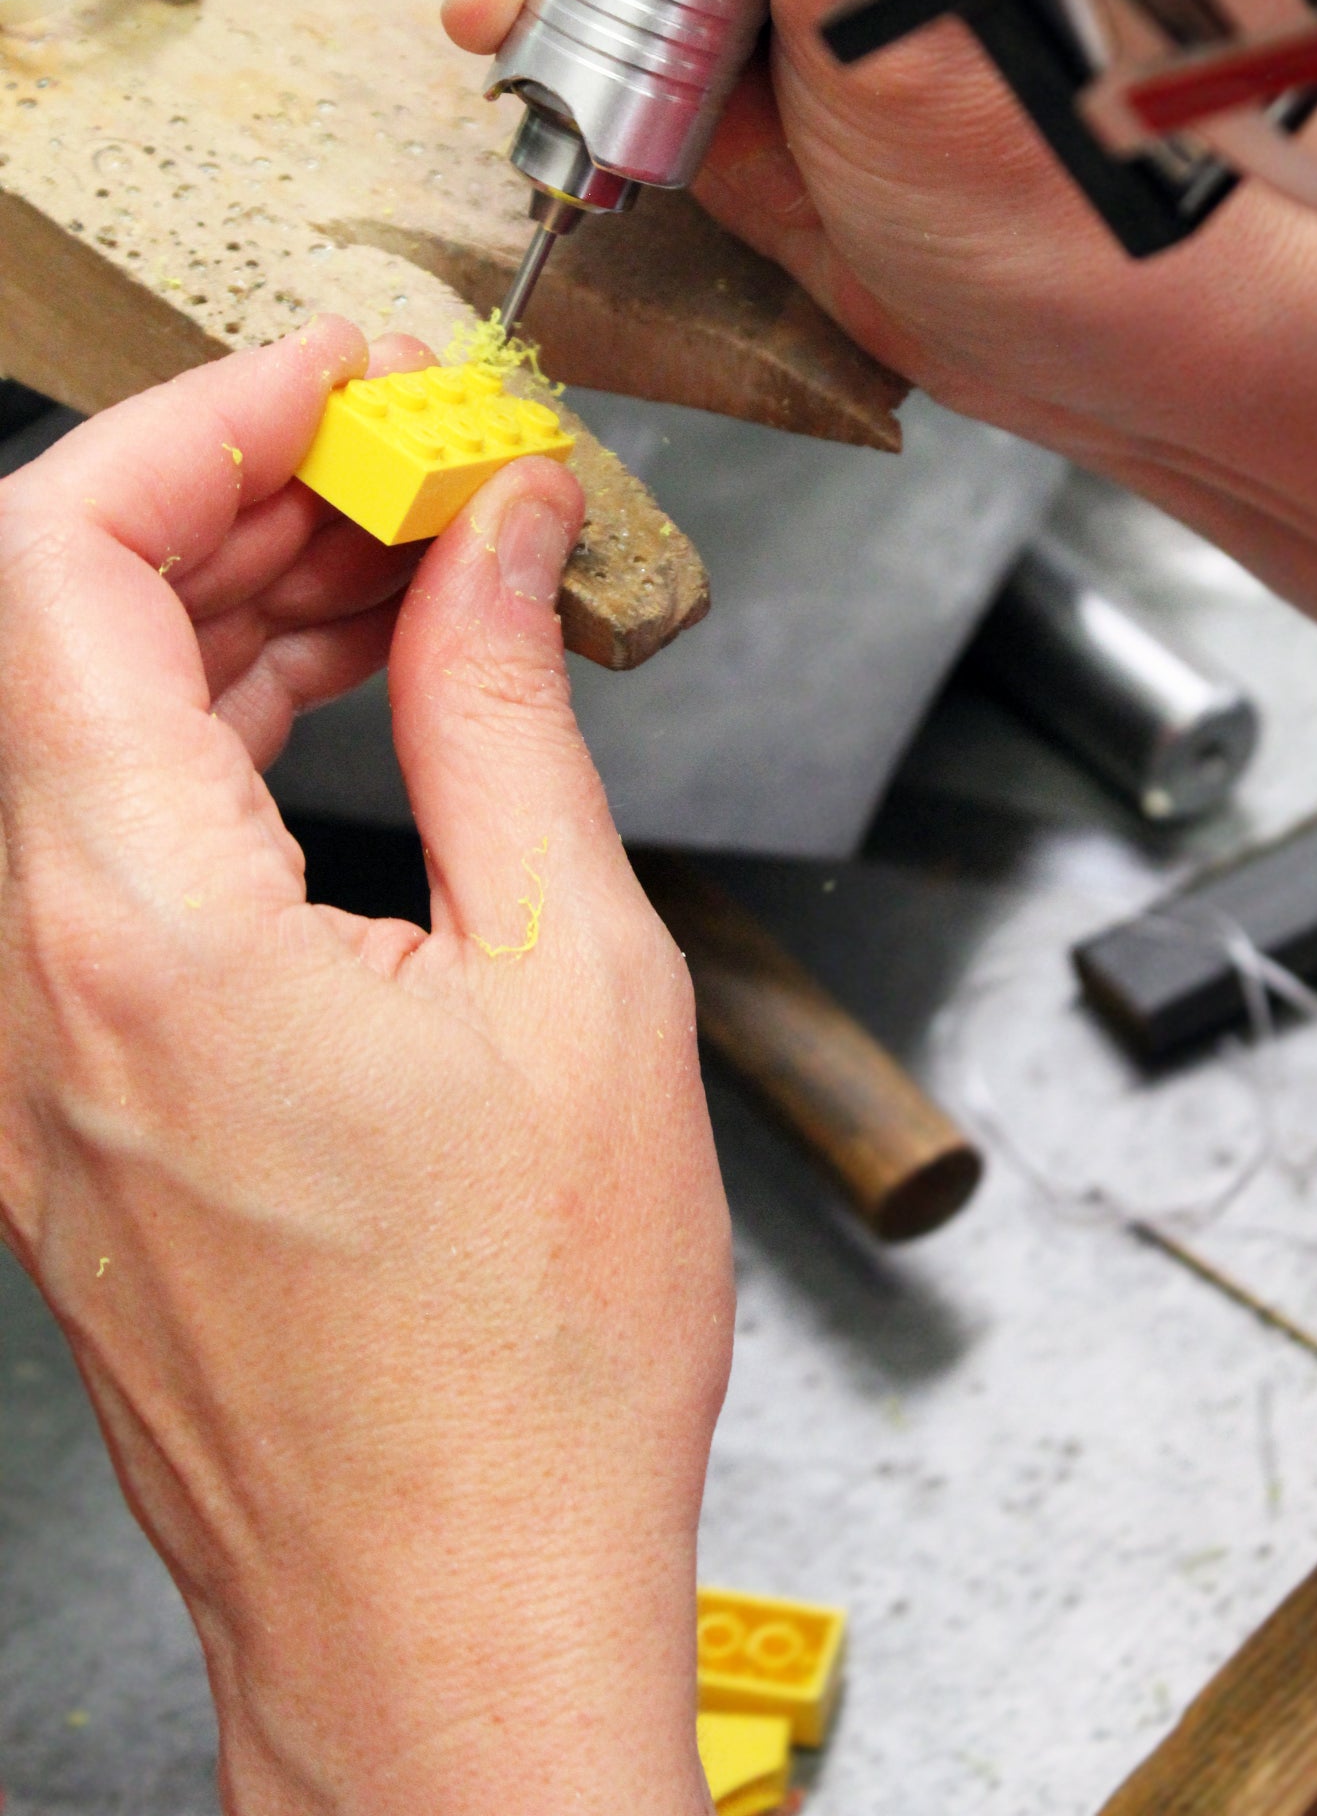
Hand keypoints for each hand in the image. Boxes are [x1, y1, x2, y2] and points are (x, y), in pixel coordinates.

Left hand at [0, 324, 729, 1814]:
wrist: (445, 1618)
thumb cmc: (520, 1370)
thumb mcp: (574, 984)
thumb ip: (512, 715)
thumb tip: (503, 541)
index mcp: (141, 934)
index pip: (68, 561)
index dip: (205, 422)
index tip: (347, 387)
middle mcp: (37, 986)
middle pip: (61, 629)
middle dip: (238, 501)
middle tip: (414, 472)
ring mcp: (34, 1053)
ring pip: (77, 733)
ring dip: (230, 617)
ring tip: (412, 573)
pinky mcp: (73, 1101)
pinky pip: (103, 849)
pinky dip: (216, 741)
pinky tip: (352, 709)